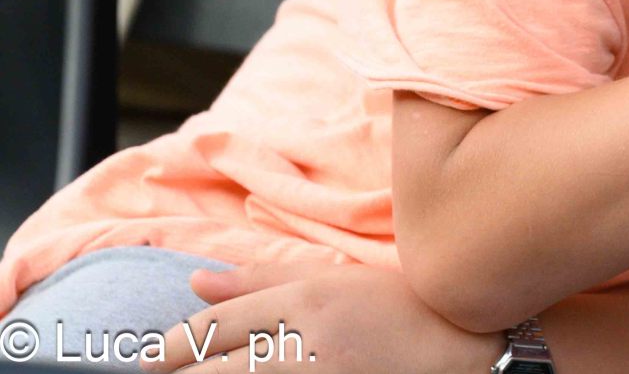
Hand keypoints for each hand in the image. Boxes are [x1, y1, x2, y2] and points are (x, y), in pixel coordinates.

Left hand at [141, 260, 502, 373]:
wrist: (466, 348)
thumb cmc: (403, 303)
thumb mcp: (336, 277)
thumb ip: (263, 277)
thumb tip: (196, 280)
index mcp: (303, 301)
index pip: (211, 328)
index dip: (169, 348)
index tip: (148, 360)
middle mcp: (303, 344)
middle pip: (211, 371)